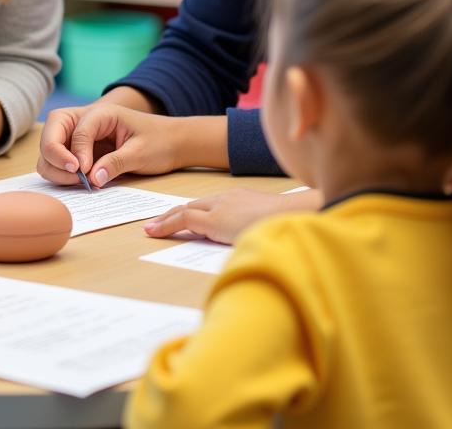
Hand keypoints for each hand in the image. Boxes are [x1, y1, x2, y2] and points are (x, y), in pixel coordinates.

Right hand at [37, 103, 182, 186]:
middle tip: (75, 176)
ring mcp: (80, 136)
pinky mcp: (80, 152)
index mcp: (101, 113)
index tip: (83, 173)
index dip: (76, 153)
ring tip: (80, 182)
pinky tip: (80, 182)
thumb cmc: (159, 142)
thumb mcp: (141, 153)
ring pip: (50, 149)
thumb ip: (116, 163)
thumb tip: (93, 178)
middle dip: (55, 155)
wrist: (172, 143)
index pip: (77, 130)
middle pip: (52, 133)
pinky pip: (60, 161)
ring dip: (56, 167)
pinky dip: (61, 173)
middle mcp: (84, 121)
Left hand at [142, 187, 320, 243]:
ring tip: (151, 228)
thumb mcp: (270, 228)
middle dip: (173, 214)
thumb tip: (254, 253)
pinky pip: (185, 220)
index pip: (209, 205)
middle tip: (156, 222)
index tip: (179, 219)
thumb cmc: (292, 225)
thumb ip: (257, 233)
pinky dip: (168, 225)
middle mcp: (228, 198)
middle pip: (193, 205)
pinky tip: (154, 232)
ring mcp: (222, 206)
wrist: (299, 217)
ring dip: (167, 219)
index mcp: (241, 199)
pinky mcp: (216, 219)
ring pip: (186, 210)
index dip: (191, 212)